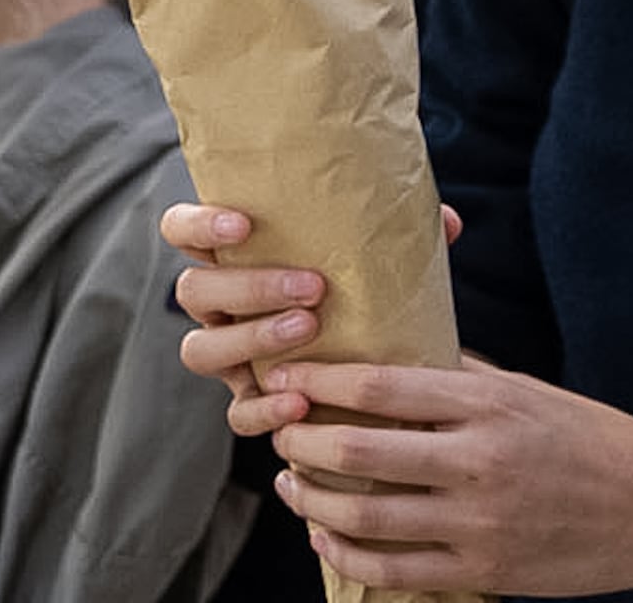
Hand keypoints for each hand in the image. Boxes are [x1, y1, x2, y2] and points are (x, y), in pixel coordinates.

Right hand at [166, 200, 463, 438]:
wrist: (380, 376)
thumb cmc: (365, 295)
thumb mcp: (378, 260)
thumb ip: (403, 238)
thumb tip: (449, 221)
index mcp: (238, 257)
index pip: (183, 230)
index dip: (198, 224)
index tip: (242, 223)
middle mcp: (221, 306)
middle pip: (194, 291)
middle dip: (248, 286)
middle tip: (312, 287)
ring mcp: (229, 356)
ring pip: (200, 350)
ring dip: (251, 338)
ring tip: (308, 331)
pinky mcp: (250, 401)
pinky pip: (238, 411)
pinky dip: (263, 408)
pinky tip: (299, 402)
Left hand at [268, 359, 632, 594]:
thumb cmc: (598, 442)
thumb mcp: (534, 394)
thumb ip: (467, 380)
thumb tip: (403, 361)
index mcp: (491, 404)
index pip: (381, 386)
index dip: (320, 382)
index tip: (286, 378)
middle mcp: (479, 460)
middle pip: (358, 450)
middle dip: (301, 440)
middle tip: (279, 431)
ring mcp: (480, 520)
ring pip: (364, 516)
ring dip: (313, 502)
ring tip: (293, 485)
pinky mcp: (484, 568)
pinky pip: (392, 570)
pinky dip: (345, 555)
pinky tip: (328, 539)